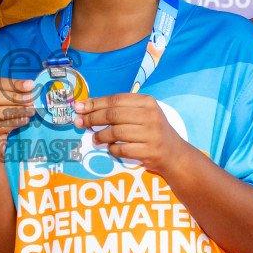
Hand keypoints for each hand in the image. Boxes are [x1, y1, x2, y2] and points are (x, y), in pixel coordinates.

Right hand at [0, 76, 34, 159]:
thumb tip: (29, 84)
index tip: (30, 85)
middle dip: (14, 97)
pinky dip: (14, 122)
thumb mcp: (1, 105)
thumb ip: (11, 93)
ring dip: (16, 110)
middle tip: (31, 99)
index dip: (12, 83)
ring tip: (31, 110)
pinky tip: (25, 120)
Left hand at [73, 93, 191, 176]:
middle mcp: (150, 116)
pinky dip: (112, 149)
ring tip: (95, 139)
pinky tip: (111, 148)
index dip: (94, 103)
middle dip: (92, 118)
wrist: (173, 153)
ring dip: (100, 136)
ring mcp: (151, 134)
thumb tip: (86, 109)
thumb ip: (118, 110)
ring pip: (115, 132)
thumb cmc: (151, 130)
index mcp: (147, 102)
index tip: (79, 107)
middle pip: (113, 115)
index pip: (115, 100)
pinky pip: (121, 149)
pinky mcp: (148, 151)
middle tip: (79, 122)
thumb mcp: (141, 114)